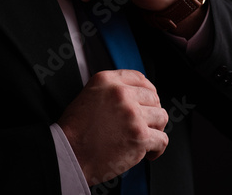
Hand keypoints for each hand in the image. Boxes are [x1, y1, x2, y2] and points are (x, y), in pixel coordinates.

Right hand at [57, 70, 168, 185]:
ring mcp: (133, 115)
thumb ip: (111, 90)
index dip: (148, 91)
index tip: (148, 101)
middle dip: (151, 112)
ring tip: (145, 138)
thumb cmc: (75, 131)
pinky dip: (157, 149)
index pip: (140, 78)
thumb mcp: (88, 95)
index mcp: (107, 81)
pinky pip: (162, 139)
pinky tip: (148, 153)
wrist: (68, 154)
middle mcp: (121, 94)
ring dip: (155, 129)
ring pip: (161, 117)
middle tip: (144, 124)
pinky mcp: (140, 136)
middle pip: (154, 98)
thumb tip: (136, 94)